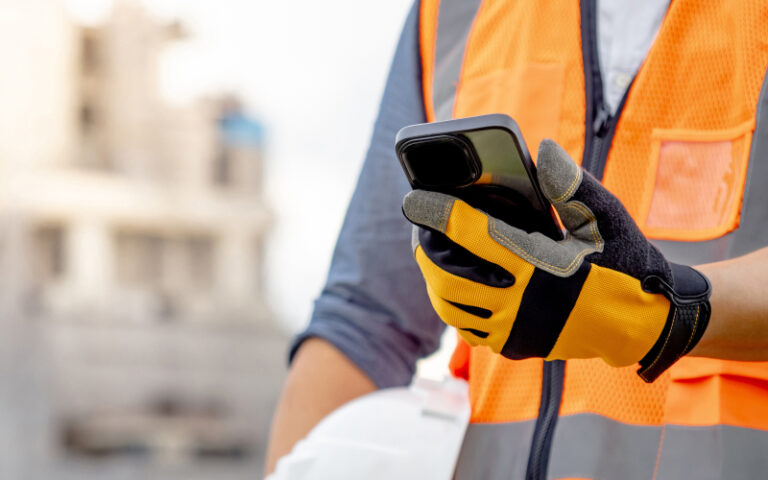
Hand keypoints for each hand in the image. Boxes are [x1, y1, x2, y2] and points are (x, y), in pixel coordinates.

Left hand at [402, 140, 710, 381]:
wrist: (642, 323)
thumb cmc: (624, 264)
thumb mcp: (606, 218)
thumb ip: (572, 185)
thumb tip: (542, 151)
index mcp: (542, 266)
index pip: (474, 234)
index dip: (438, 213)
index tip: (413, 198)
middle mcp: (522, 304)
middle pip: (448, 275)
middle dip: (424, 249)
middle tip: (419, 228)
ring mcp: (516, 331)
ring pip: (451, 307)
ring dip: (434, 279)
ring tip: (432, 254)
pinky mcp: (516, 347)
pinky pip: (467, 329)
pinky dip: (454, 306)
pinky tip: (456, 286)